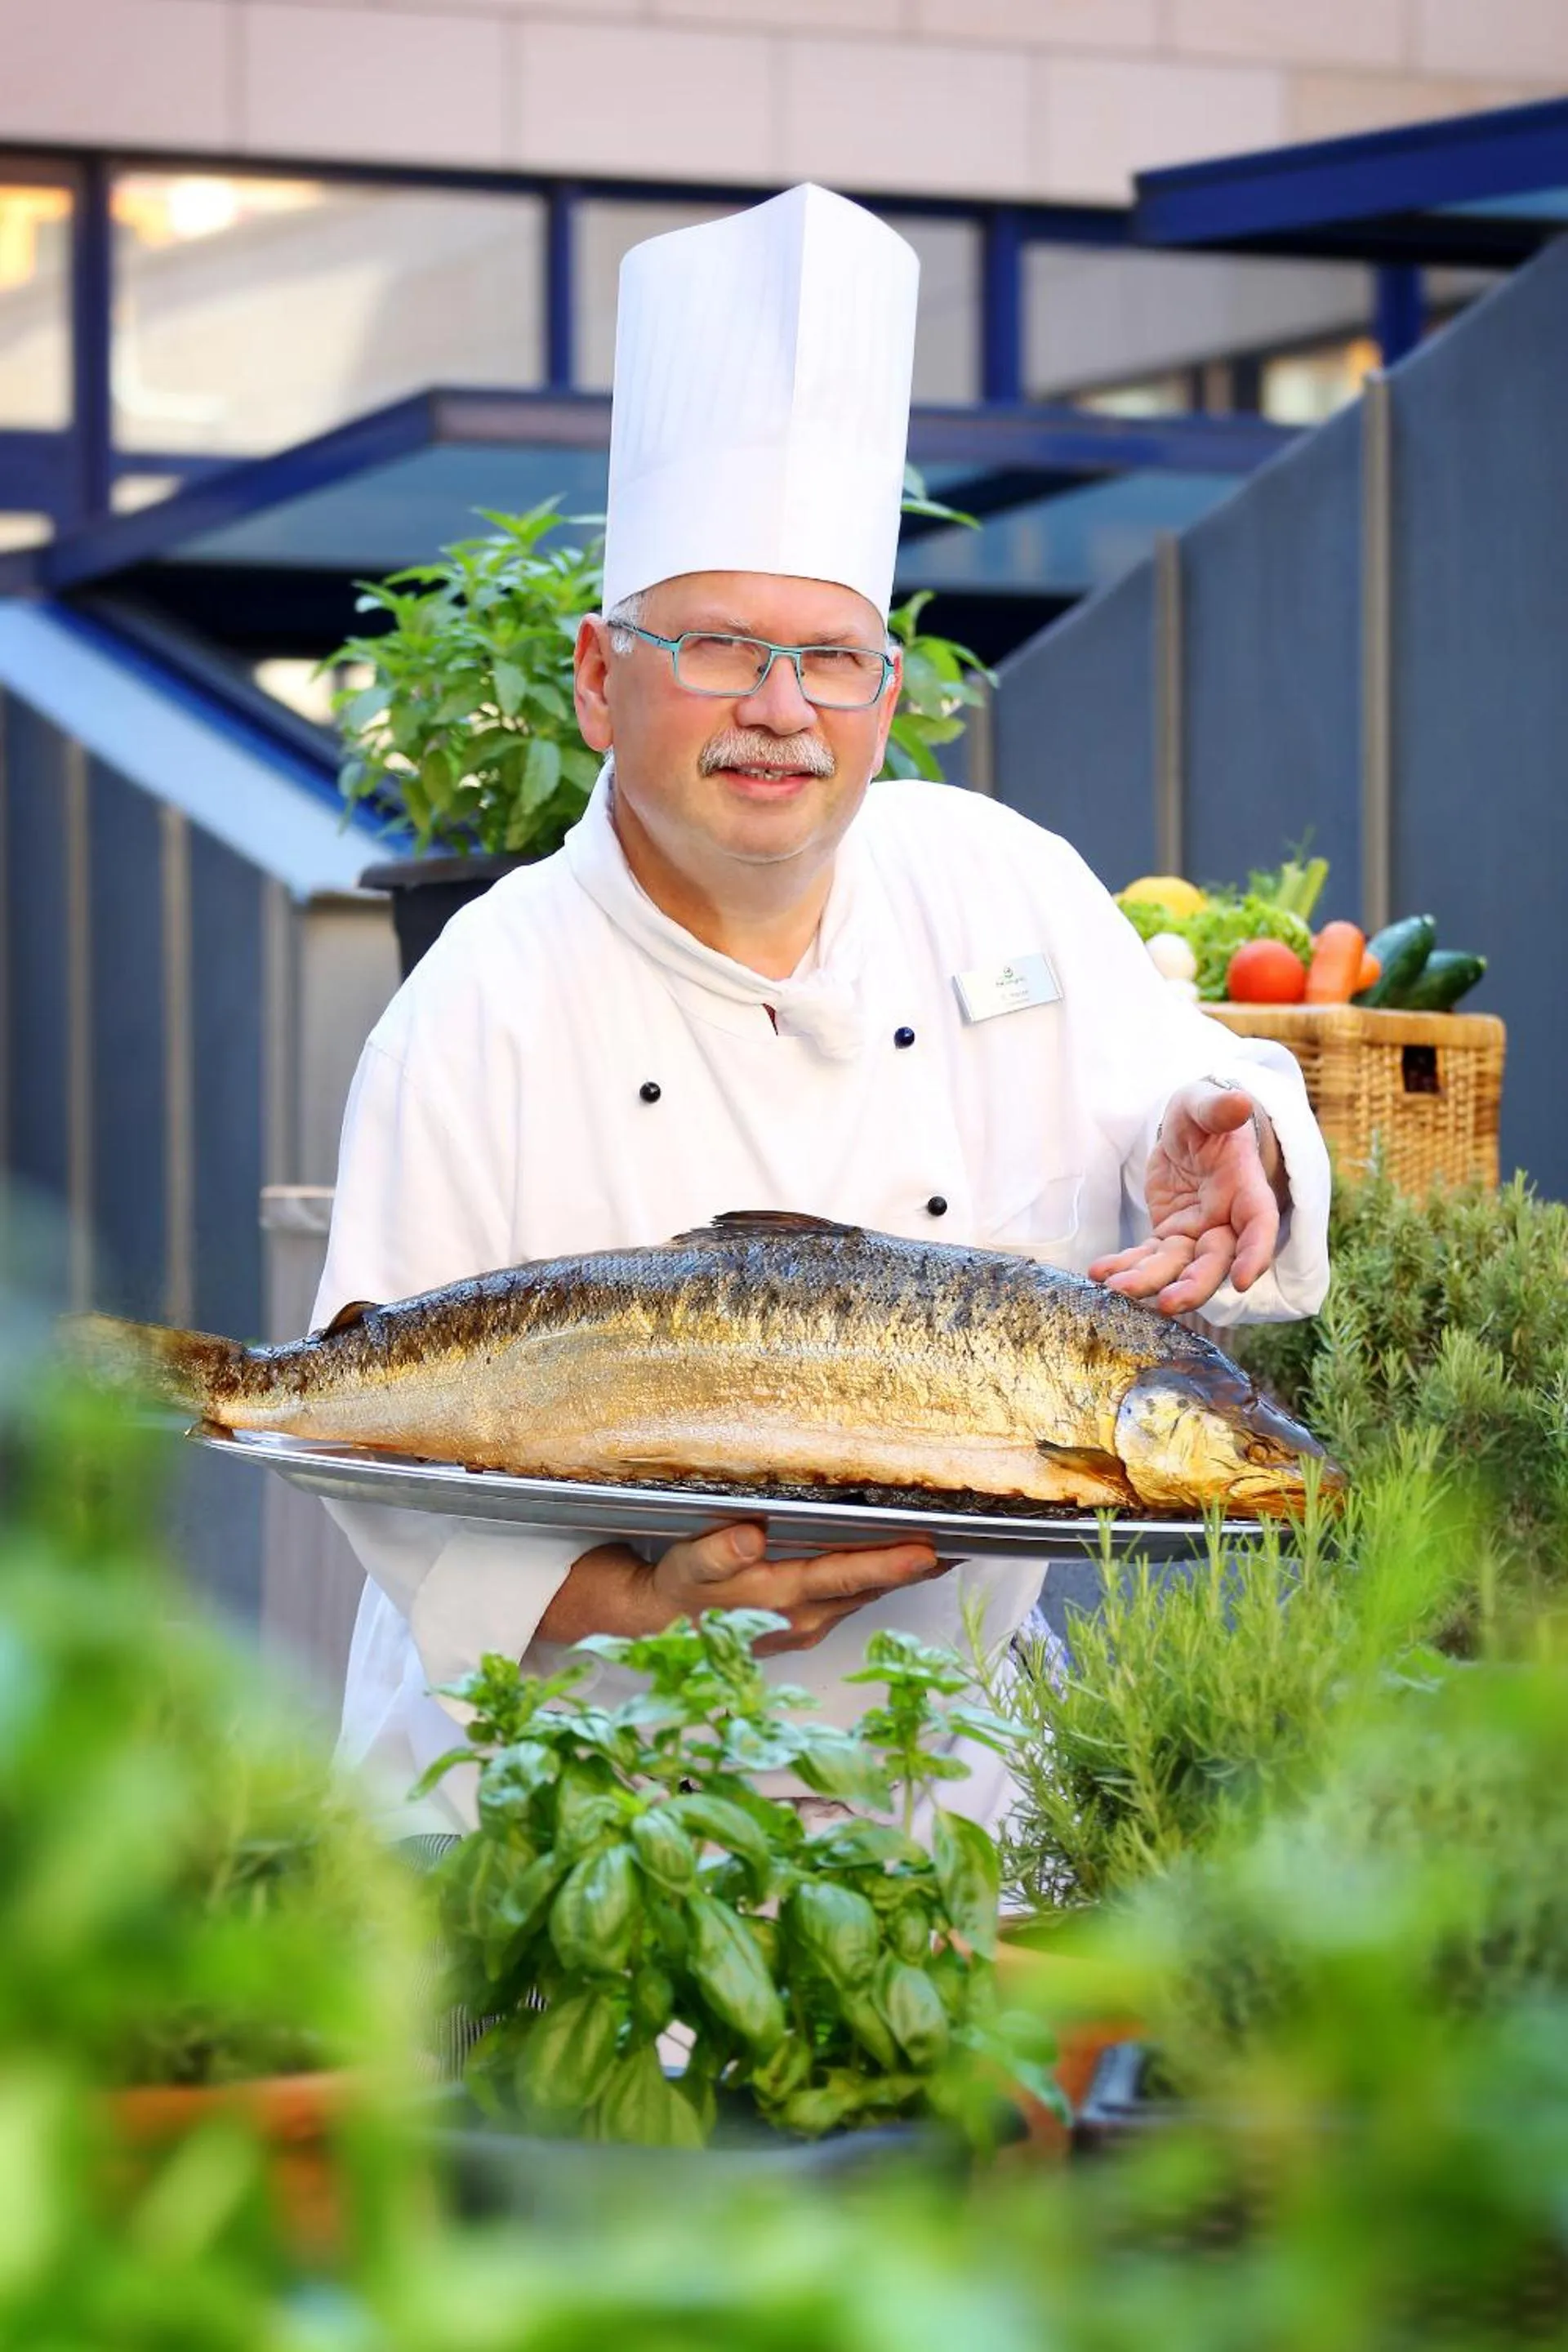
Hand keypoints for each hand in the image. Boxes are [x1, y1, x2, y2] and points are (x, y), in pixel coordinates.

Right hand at [535, 1522, 942, 1651]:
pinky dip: (883, 1580)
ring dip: (905, 1574)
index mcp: (778, 1598)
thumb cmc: (679, 1587)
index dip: (886, 1564)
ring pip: (867, 1595)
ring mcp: (809, 1624)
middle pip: (870, 1587)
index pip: (842, 1577)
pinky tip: (905, 1564)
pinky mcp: (809, 1624)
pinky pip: (856, 1600)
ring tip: (951, 1548)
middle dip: (917, 1567)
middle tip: (967, 1540)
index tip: (925, 1551)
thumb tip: (749, 1536)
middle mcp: (804, 1617)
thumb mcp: (685, 1566)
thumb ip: (715, 1553)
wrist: (663, 1624)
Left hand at [1088, 1079, 1285, 1315]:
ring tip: (1116, 1289)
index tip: (1244, 1280)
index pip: (1258, 1226)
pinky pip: (1147, 1257)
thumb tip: (1240, 1102)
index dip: (1255, 1254)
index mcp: (1245, 1189)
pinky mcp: (1168, 1236)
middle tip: (1166, 1303)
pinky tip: (1100, 1274)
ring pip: (1177, 1266)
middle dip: (1193, 1285)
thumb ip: (1218, 1108)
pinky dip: (1125, 1267)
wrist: (1188, 1131)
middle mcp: (1225, 1220)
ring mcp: (1196, 1233)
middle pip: (1215, 1261)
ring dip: (1149, 1281)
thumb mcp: (1205, 1104)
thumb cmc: (1204, 1116)